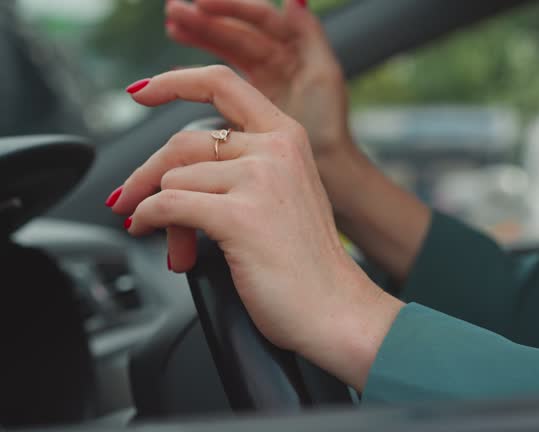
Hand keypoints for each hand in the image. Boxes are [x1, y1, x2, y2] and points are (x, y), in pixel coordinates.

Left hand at [111, 66, 402, 390]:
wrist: (335, 309)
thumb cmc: (309, 265)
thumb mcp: (284, 197)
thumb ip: (243, 171)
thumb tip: (176, 175)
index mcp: (288, 139)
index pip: (224, 85)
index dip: (175, 82)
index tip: (142, 91)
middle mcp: (275, 150)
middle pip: (184, 141)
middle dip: (146, 173)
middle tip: (128, 199)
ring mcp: (259, 180)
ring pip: (174, 179)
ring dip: (159, 215)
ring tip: (177, 246)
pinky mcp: (239, 216)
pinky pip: (167, 207)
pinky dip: (149, 221)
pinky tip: (155, 235)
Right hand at [165, 0, 353, 161]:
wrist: (327, 169)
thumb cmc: (330, 125)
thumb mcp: (325, 76)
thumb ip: (310, 35)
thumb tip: (293, 2)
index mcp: (294, 48)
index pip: (258, 17)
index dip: (230, 6)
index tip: (202, 3)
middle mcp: (277, 59)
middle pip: (235, 30)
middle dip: (204, 20)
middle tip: (173, 12)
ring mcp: (262, 80)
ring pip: (225, 50)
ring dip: (198, 37)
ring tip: (172, 27)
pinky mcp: (250, 104)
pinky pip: (219, 82)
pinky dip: (199, 74)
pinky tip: (177, 69)